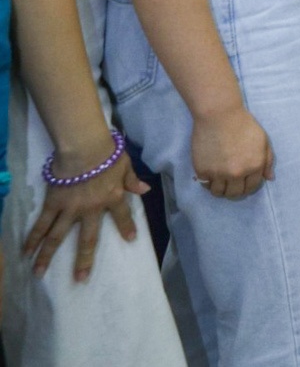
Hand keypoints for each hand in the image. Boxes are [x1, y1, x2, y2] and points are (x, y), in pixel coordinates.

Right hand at [24, 135, 147, 280]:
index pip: (122, 216)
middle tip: (80, 279)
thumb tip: (145, 190)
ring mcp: (69, 209)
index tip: (131, 240)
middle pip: (87, 239)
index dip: (127, 227)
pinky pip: (41, 224)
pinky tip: (25, 252)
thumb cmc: (107, 153)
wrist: (84, 148)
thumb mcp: (125, 164)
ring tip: (38, 273)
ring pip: (57, 237)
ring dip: (47, 256)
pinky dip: (32, 238)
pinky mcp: (52, 204)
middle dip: (84, 260)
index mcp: (112, 198)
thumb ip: (132, 180)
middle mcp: (90, 209)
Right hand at [190, 106, 272, 200]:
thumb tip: (269, 178)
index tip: (243, 182)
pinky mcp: (203, 171)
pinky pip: (206, 186)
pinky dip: (209, 183)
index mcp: (255, 166)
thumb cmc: (244, 125)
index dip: (248, 186)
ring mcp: (219, 173)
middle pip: (235, 194)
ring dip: (221, 190)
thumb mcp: (263, 140)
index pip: (251, 187)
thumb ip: (268, 160)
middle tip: (232, 183)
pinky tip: (211, 175)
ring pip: (219, 193)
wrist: (219, 115)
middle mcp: (237, 173)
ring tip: (221, 181)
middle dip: (235, 191)